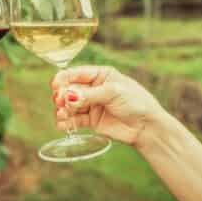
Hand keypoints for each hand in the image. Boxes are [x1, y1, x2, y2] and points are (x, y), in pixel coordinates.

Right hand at [51, 66, 167, 147]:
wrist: (146, 127)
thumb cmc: (135, 103)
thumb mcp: (113, 93)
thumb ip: (90, 95)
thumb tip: (68, 96)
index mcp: (100, 75)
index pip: (76, 74)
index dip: (63, 79)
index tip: (55, 86)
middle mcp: (93, 89)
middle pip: (70, 90)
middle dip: (63, 96)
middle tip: (61, 102)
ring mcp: (92, 105)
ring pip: (70, 106)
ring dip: (63, 110)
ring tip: (62, 114)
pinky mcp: (92, 121)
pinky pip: (75, 121)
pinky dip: (67, 122)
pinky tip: (63, 124)